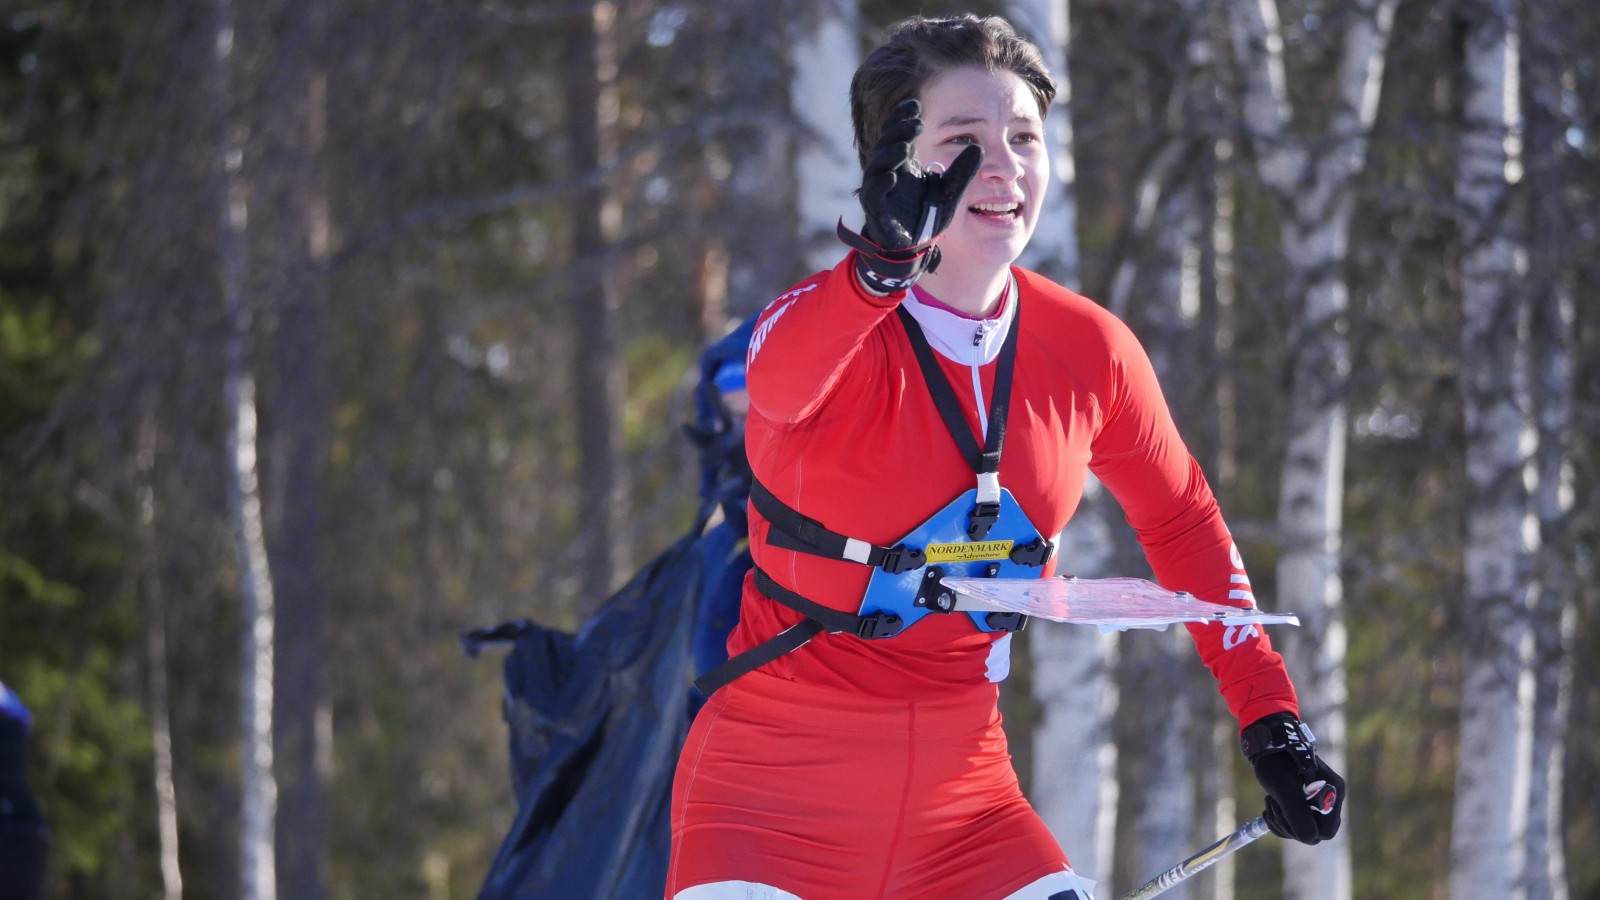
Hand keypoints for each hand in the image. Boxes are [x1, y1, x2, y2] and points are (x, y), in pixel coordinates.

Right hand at [836, 99, 982, 293]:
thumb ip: (962, 171)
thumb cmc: (927, 216)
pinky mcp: (876, 211)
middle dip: (899, 131)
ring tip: (905, 144)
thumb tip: (979, 148)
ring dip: (890, 153)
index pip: (899, 133)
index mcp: (903, 164)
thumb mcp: (950, 191)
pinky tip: (893, 176)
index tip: (916, 104)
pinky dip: (881, 185)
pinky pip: (873, 194)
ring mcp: (879, 191)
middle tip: (915, 121)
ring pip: (878, 167)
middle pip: (888, 145)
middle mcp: (887, 173)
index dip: (903, 118)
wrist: (915, 249)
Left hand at [1241, 713, 1344, 844]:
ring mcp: (1320, 796)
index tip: (1282, 811)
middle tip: (1272, 805)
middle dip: (1290, 824)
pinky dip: (1282, 817)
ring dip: (1283, 820)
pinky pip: (1299, 819)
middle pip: (1315, 831)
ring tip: (1270, 800)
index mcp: (1332, 791)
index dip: (1302, 829)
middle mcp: (1331, 795)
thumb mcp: (1284, 788)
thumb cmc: (1275, 759)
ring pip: (1304, 827)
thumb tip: (1309, 839)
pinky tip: (1271, 803)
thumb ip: (1298, 815)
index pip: (1325, 831)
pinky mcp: (1307, 796)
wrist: (1267, 739)